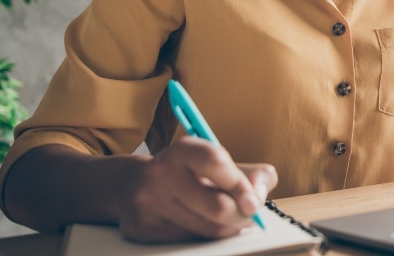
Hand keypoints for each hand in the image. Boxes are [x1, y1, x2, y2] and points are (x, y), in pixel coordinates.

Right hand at [117, 137, 277, 241]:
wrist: (134, 186)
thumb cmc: (188, 174)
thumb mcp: (218, 163)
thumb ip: (251, 173)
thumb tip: (259, 194)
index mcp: (182, 151)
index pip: (215, 162)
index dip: (240, 184)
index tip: (254, 201)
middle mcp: (161, 173)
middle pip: (217, 206)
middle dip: (242, 215)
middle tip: (248, 213)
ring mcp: (149, 202)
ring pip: (208, 229)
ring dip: (228, 228)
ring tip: (228, 218)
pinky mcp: (144, 229)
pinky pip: (192, 242)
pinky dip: (207, 237)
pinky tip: (205, 224)